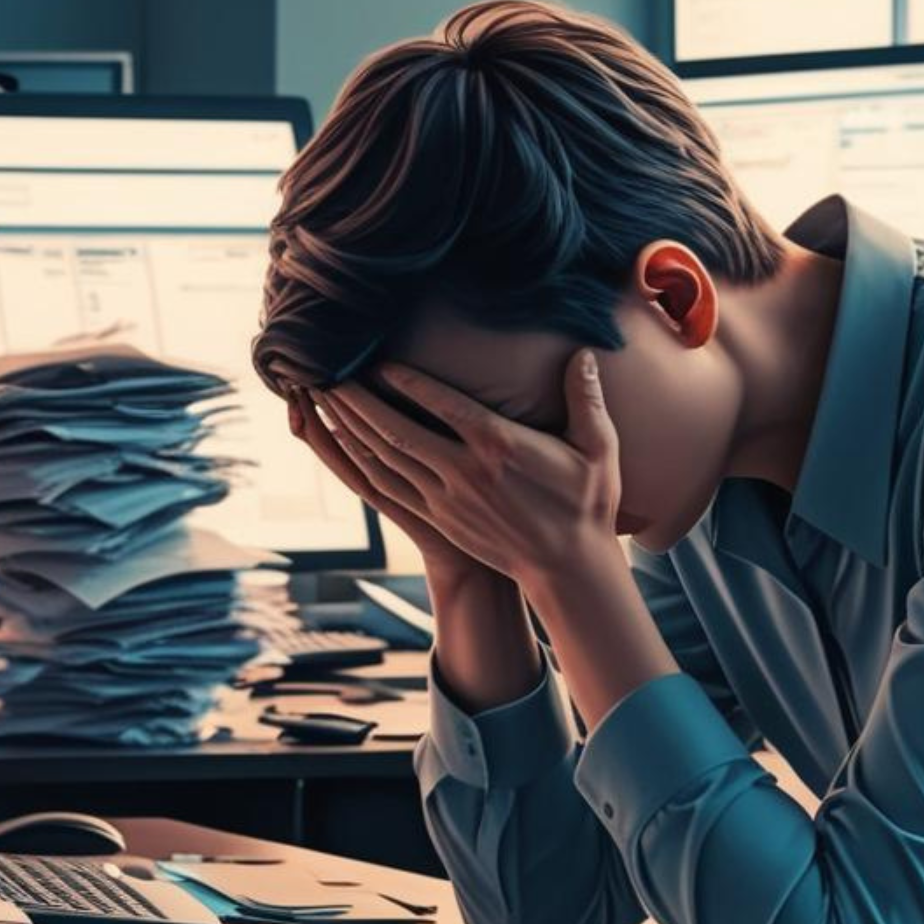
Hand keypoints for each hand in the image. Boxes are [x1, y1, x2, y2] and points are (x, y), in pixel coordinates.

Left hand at [313, 350, 624, 593]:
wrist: (569, 568)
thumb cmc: (586, 504)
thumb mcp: (598, 449)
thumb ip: (587, 399)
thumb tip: (584, 354)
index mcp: (499, 447)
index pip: (443, 406)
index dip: (408, 382)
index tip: (381, 361)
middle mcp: (465, 473)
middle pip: (398, 431)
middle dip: (359, 400)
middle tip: (328, 372)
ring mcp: (446, 499)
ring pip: (386, 458)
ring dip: (351, 426)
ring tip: (325, 398)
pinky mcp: (439, 519)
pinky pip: (388, 486)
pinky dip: (360, 460)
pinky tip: (344, 440)